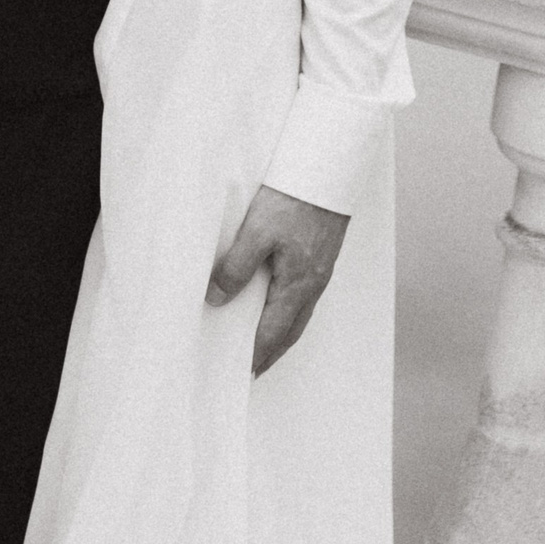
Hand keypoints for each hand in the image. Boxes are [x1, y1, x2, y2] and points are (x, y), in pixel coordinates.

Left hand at [207, 186, 349, 376]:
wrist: (328, 169)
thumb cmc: (292, 198)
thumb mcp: (256, 233)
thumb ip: (235, 268)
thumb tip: (216, 299)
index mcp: (298, 285)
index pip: (273, 333)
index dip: (256, 356)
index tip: (242, 374)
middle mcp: (313, 284)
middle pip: (290, 331)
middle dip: (270, 353)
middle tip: (252, 370)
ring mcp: (320, 271)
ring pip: (299, 315)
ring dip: (281, 334)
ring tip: (262, 346)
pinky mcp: (322, 256)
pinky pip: (304, 297)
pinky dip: (289, 312)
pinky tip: (279, 306)